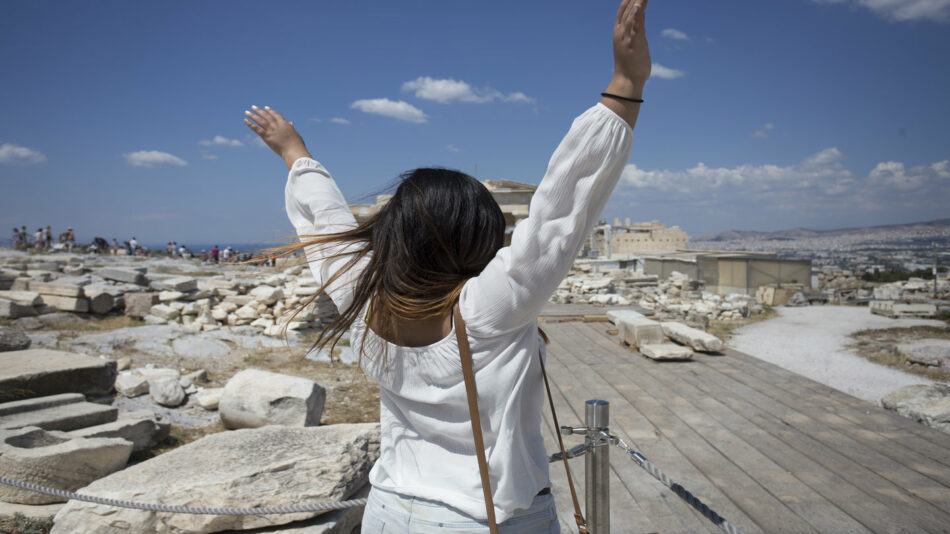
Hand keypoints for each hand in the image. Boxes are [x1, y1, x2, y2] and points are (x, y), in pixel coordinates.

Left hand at [243, 105, 311, 168]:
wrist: (293, 151)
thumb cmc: (297, 145)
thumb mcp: (296, 134)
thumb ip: (291, 128)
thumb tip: (290, 123)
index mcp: (284, 124)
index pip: (276, 115)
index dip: (270, 111)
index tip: (266, 108)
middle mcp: (277, 125)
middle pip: (266, 116)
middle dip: (259, 111)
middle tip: (253, 107)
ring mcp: (271, 130)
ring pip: (260, 120)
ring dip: (253, 115)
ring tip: (247, 112)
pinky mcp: (267, 137)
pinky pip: (257, 129)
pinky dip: (250, 124)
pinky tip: (245, 120)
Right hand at [601, 0, 649, 126]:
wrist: (627, 81)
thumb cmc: (630, 65)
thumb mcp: (632, 45)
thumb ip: (635, 33)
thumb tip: (639, 27)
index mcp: (619, 32)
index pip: (623, 10)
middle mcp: (621, 32)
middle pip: (627, 9)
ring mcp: (627, 37)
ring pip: (632, 15)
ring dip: (637, 1)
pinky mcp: (635, 43)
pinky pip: (636, 26)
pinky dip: (637, 15)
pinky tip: (639, 4)